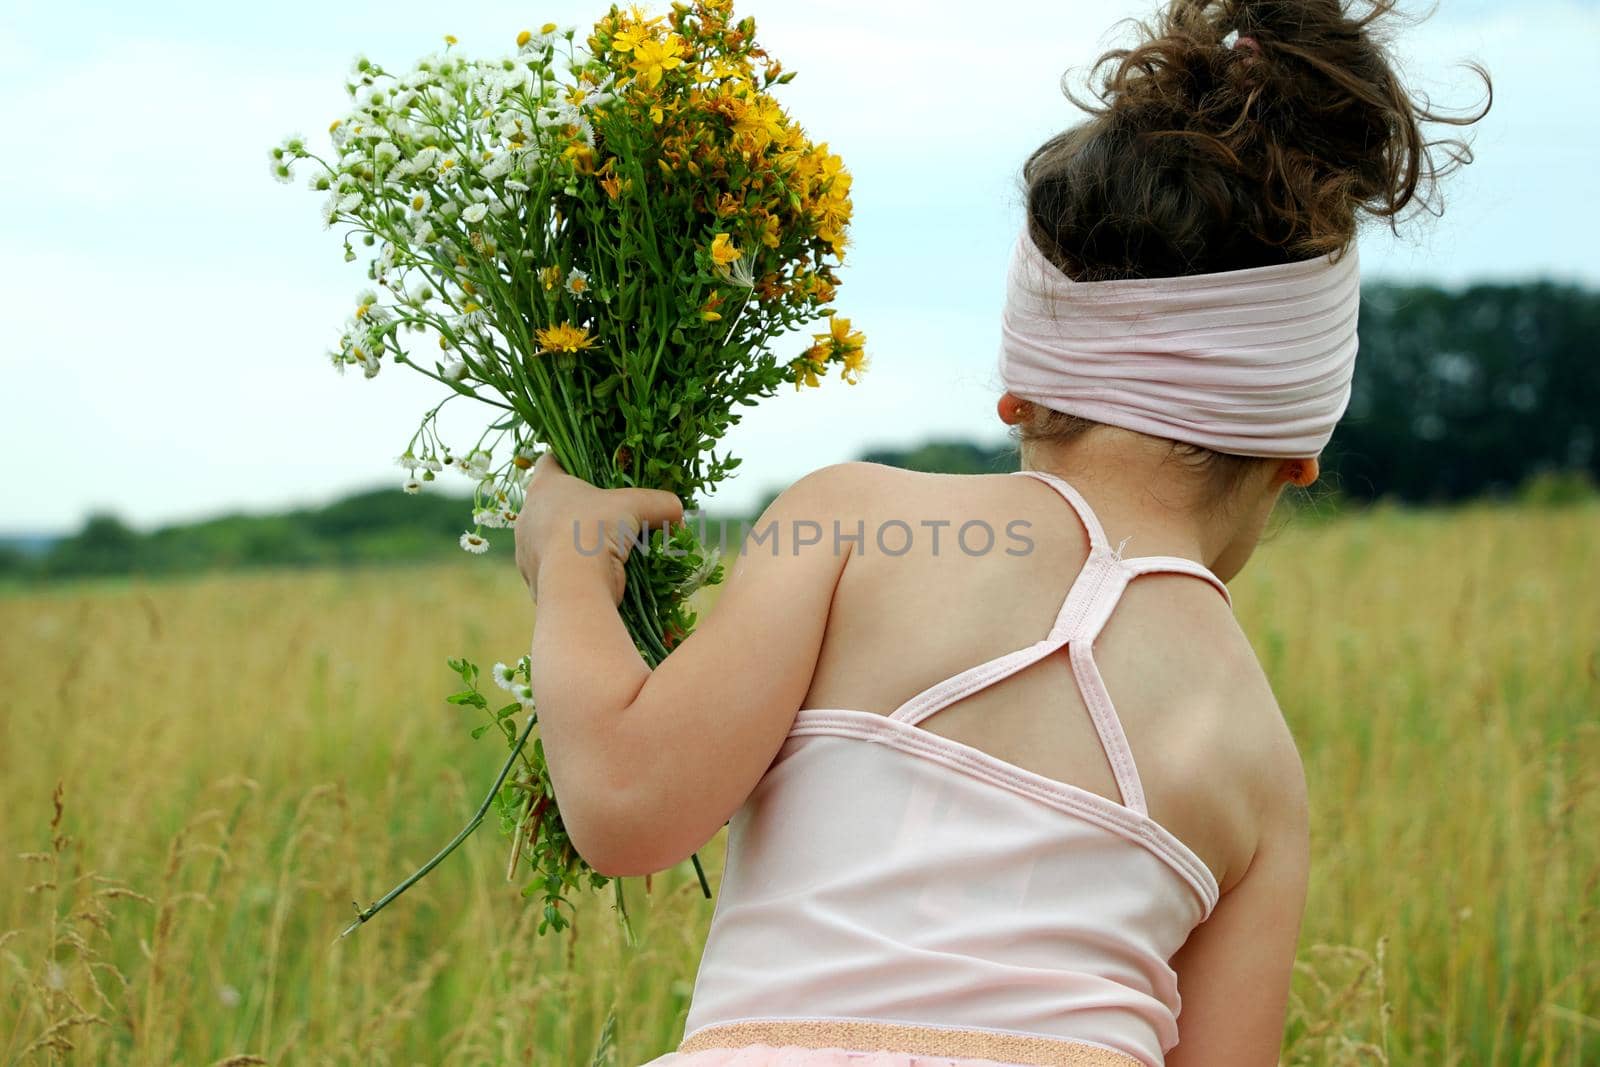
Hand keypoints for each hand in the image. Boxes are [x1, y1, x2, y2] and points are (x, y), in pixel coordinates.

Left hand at [514, 452, 685, 604]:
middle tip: (605, 512)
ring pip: (551, 539)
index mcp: (543, 487)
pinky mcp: (533, 580)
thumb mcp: (637, 507)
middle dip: (578, 508)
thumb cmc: (596, 531)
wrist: (574, 586)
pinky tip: (594, 574)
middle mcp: (528, 516)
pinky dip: (573, 570)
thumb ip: (660, 503)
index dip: (569, 462)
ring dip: (574, 542)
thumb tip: (679, 511)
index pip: (550, 462)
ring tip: (603, 548)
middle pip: (552, 503)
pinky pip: (555, 569)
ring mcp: (526, 551)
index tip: (589, 469)